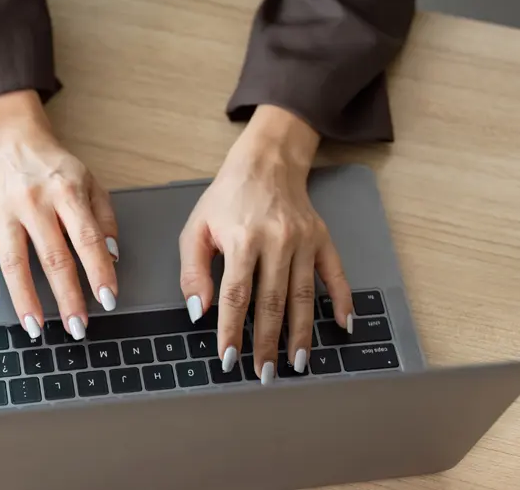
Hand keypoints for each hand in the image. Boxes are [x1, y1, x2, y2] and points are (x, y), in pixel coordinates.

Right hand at [0, 90, 118, 339]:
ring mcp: (5, 212)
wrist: (11, 139)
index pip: (87, 239)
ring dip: (25, 299)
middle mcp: (33, 202)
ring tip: (35, 327)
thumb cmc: (53, 166)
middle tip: (77, 328)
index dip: (99, 272)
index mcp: (66, 192)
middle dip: (67, 297)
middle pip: (52, 257)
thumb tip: (112, 257)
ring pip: (14, 262)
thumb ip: (104, 219)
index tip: (108, 299)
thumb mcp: (90, 182)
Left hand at [179, 105, 353, 383]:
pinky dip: (341, 301)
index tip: (229, 357)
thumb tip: (199, 311)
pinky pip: (336, 275)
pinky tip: (342, 326)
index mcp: (242, 238)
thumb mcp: (196, 228)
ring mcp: (304, 240)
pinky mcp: (323, 239)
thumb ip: (192, 271)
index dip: (232, 329)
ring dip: (301, 334)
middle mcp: (276, 240)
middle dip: (267, 342)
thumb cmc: (226, 198)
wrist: (265, 163)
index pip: (236, 295)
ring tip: (296, 363)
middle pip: (272, 302)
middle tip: (264, 372)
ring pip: (302, 296)